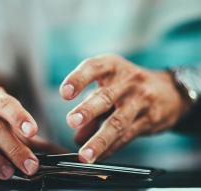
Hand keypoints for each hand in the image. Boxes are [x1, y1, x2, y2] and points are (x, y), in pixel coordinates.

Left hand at [60, 54, 188, 162]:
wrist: (169, 91)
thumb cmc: (128, 86)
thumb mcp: (110, 85)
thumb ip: (91, 106)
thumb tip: (77, 136)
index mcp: (113, 67)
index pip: (94, 68)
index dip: (78, 79)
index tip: (64, 93)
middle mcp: (128, 81)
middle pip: (106, 96)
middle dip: (88, 109)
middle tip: (72, 121)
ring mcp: (141, 100)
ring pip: (118, 121)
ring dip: (100, 139)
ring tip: (85, 154)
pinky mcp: (150, 119)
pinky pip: (127, 136)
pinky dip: (111, 148)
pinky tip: (99, 156)